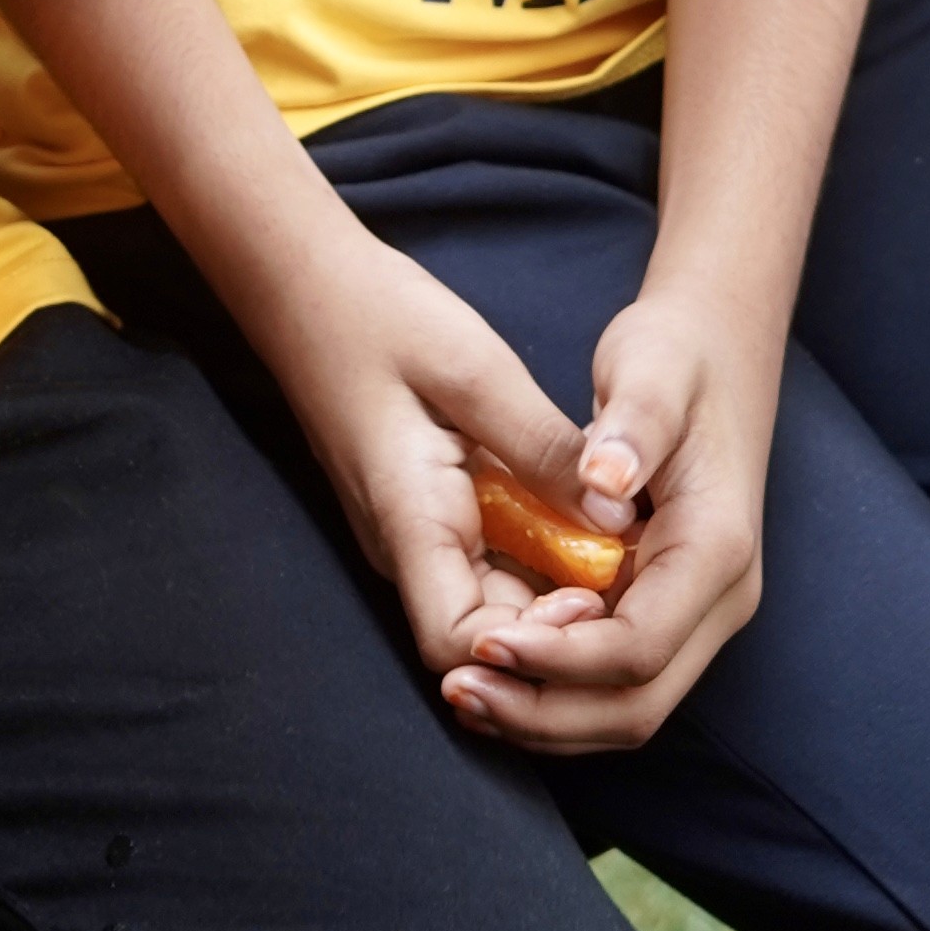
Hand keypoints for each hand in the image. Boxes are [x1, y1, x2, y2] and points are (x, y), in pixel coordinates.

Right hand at [258, 220, 608, 681]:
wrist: (303, 282)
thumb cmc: (378, 315)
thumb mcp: (473, 367)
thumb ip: (543, 447)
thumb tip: (618, 523)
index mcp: (410, 521)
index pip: (460, 646)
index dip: (532, 648)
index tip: (593, 595)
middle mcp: (409, 547)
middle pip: (488, 636)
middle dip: (561, 626)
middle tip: (626, 570)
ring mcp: (416, 531)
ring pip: (494, 602)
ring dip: (555, 591)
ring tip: (615, 546)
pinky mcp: (427, 508)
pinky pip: (489, 560)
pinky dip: (538, 555)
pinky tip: (581, 518)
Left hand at [439, 284, 777, 750]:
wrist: (718, 346)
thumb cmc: (679, 353)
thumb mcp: (653, 369)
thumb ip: (633, 425)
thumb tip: (603, 480)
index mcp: (715, 551)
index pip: (639, 647)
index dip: (561, 659)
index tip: (484, 641)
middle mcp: (717, 600)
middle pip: (635, 703)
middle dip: (545, 711)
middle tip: (460, 690)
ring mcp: (696, 611)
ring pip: (626, 706)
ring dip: (546, 715)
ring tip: (464, 694)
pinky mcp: (667, 605)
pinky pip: (614, 676)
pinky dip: (556, 689)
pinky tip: (494, 671)